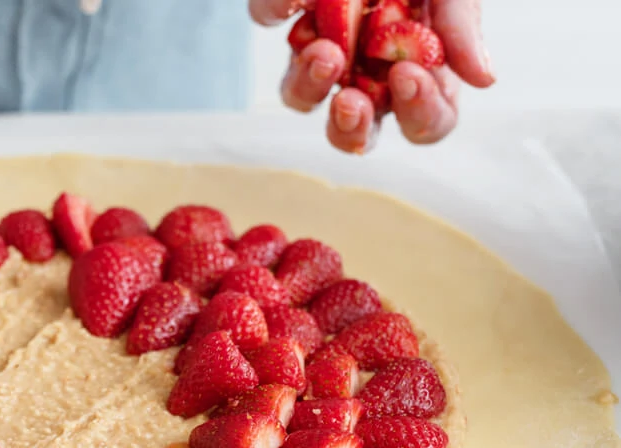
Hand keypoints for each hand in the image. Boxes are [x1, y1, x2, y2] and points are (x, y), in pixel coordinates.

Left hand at [250, 0, 494, 153]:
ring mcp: (320, 36)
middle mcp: (366, 62)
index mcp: (421, 61)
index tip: (412, 75)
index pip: (424, 119)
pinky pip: (269, 13)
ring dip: (308, 85)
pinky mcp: (282, 2)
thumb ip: (461, 23)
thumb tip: (485, 79)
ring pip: (300, 94)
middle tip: (350, 102)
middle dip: (350, 128)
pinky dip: (278, 4)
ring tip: (323, 50)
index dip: (422, 113)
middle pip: (354, 129)